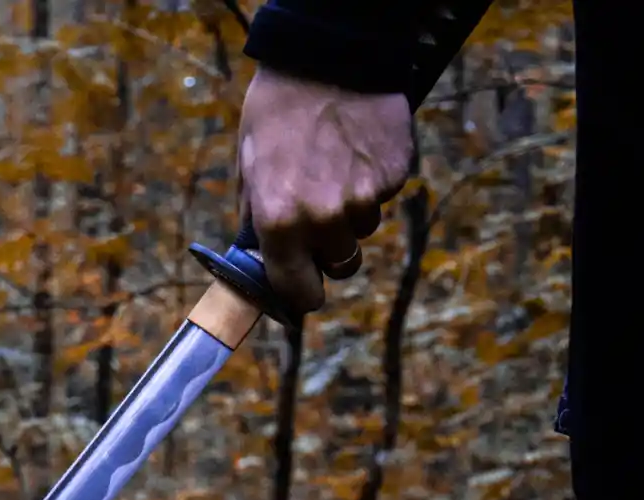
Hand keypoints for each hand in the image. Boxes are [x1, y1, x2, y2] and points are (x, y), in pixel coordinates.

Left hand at [238, 67, 414, 313]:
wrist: (326, 60)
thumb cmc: (276, 112)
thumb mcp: (248, 167)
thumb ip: (255, 218)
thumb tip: (261, 257)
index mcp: (280, 221)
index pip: (299, 290)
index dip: (301, 295)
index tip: (303, 294)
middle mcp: (325, 218)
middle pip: (340, 265)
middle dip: (328, 252)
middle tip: (318, 223)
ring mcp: (364, 198)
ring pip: (362, 230)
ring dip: (350, 215)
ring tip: (333, 172)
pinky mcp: (394, 175)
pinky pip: (383, 197)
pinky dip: (371, 184)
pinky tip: (354, 154)